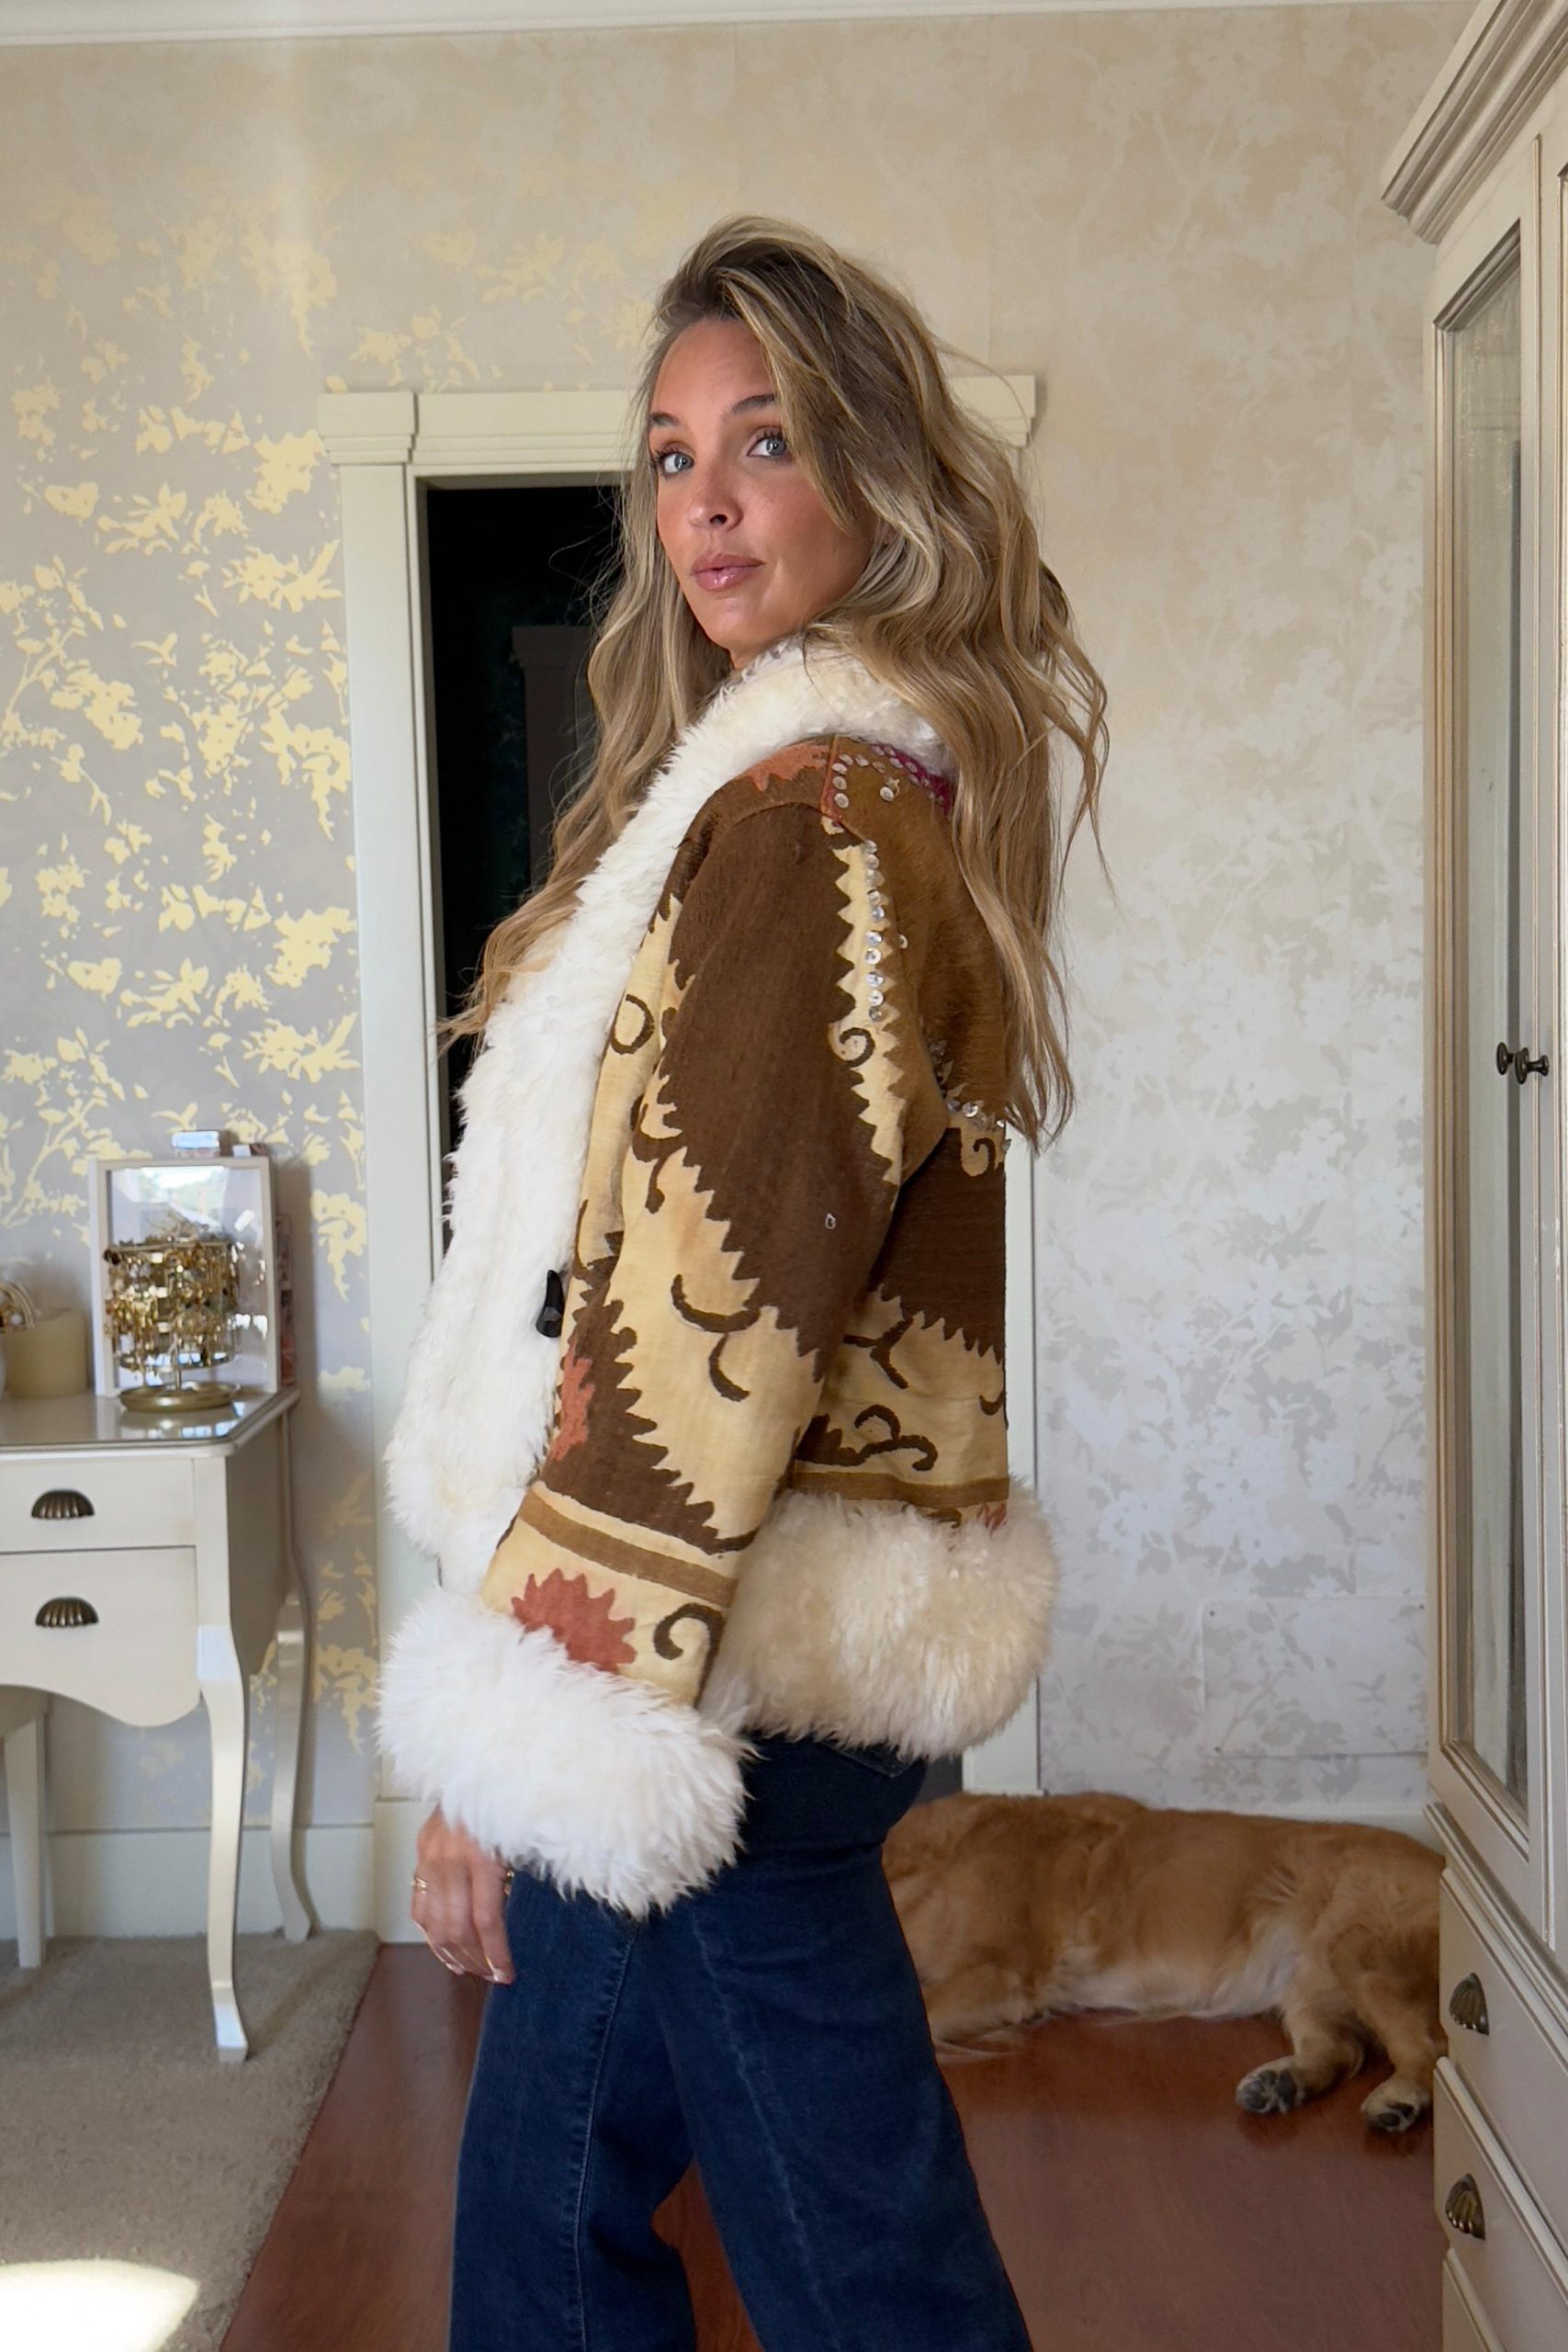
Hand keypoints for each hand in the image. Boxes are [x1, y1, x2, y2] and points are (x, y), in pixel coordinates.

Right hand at [411, 1806, 515, 1982]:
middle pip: (457, 1928)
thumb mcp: (521, 1839)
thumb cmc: (510, 1801)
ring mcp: (430, 1857)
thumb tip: (515, 1925)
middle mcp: (451, 1859)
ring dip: (451, 1953)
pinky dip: (429, 1932)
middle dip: (475, 1959)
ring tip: (469, 1969)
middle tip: (491, 1976)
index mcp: (482, 1856)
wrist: (479, 1765)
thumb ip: (515, 1879)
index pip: (486, 1921)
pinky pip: (418, 1904)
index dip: (495, 1954)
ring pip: (433, 1922)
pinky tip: (443, 1948)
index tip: (506, 1975)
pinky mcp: (420, 1853)